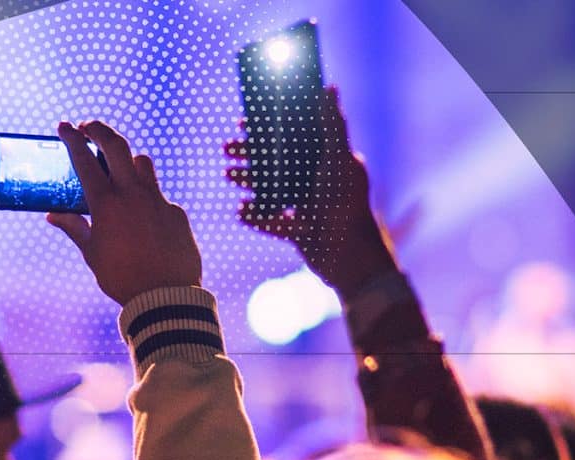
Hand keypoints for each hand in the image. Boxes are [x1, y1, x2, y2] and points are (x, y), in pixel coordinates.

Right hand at [48, 120, 201, 304]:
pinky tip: (142, 217)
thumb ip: (75, 228)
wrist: (165, 297)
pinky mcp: (176, 212)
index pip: (85, 160)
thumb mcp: (92, 253)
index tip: (64, 127)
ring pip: (142, 163)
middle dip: (99, 129)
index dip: (72, 139)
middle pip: (116, 145)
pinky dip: (147, 197)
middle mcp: (133, 195)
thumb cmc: (122, 278)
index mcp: (106, 204)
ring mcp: (157, 200)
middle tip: (88, 126)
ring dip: (128, 159)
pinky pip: (159, 195)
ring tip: (119, 167)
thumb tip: (53, 215)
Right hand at [225, 86, 396, 299]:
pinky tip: (240, 209)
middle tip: (226, 148)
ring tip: (228, 174)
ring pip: (270, 189)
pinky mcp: (298, 230)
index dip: (268, 128)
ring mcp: (306, 206)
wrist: (348, 258)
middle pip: (277, 162)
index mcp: (327, 161)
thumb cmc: (347, 205)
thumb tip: (329, 87)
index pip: (293, 137)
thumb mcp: (338, 160)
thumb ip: (333, 125)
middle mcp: (317, 181)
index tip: (243, 121)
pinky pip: (270, 220)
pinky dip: (255, 215)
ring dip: (248, 180)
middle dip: (250, 155)